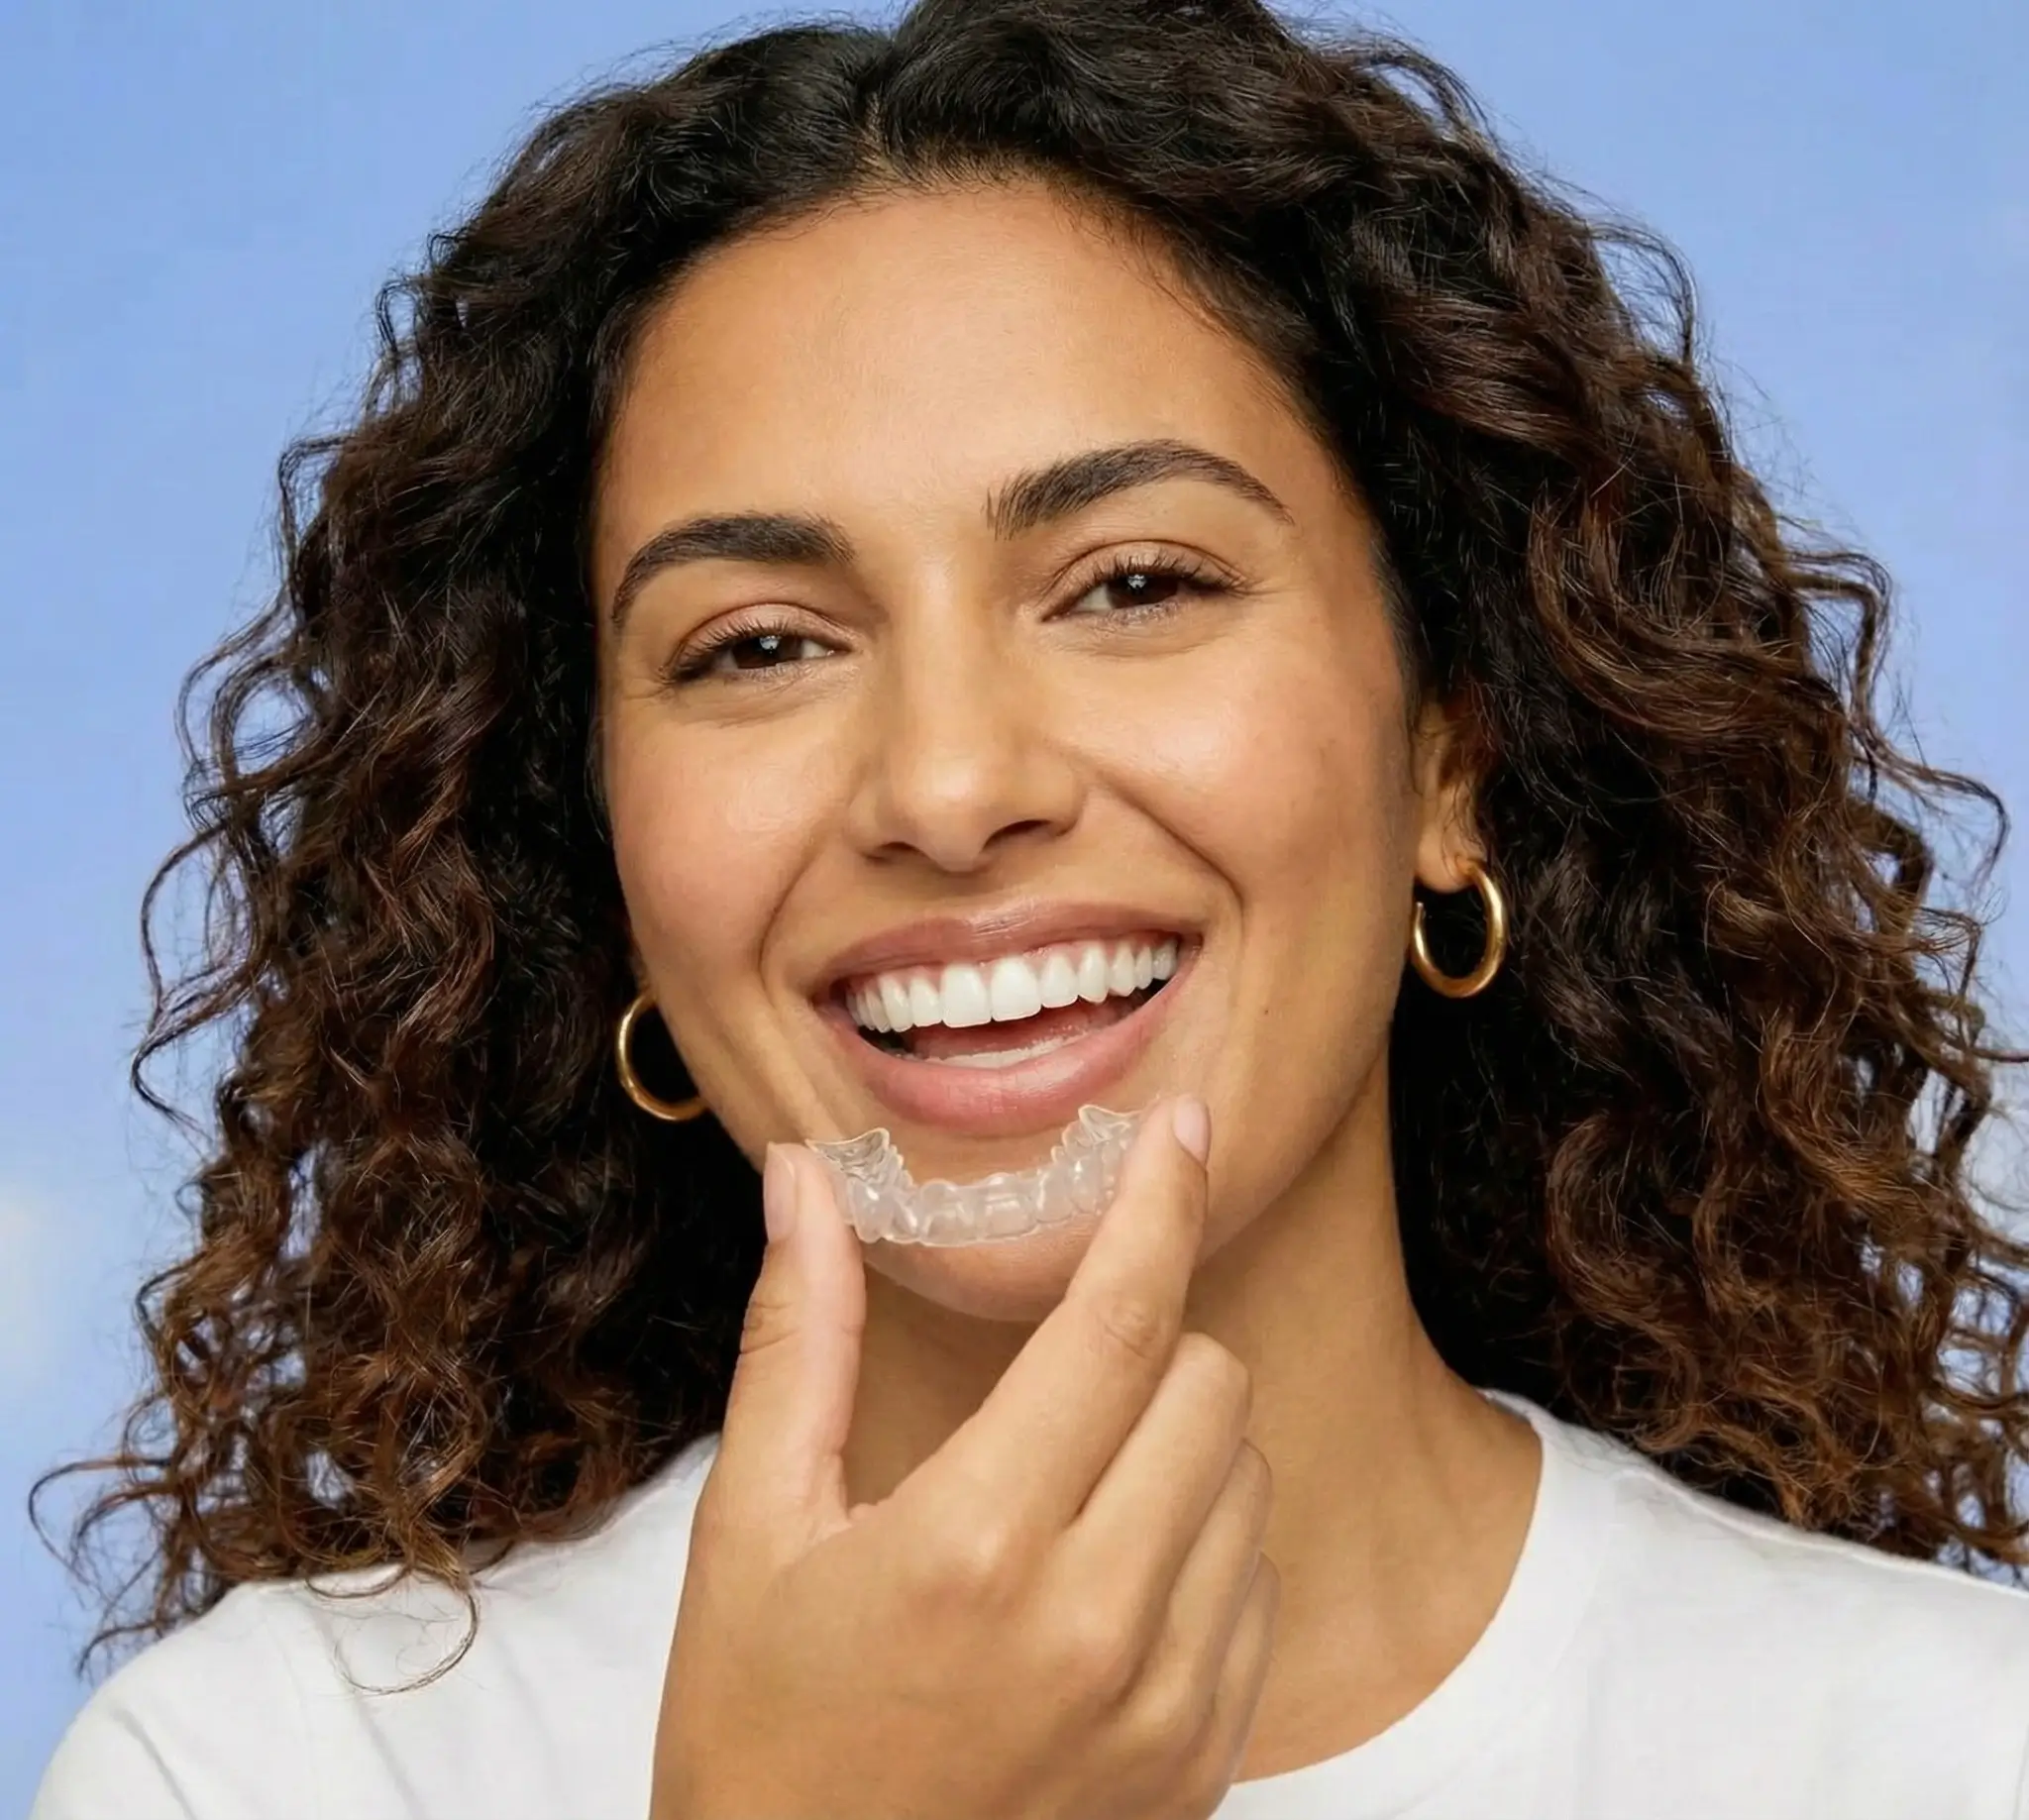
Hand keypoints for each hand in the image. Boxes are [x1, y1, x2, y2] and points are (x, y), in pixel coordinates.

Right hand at [649, 1095, 1278, 1819]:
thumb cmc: (759, 1734)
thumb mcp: (750, 1532)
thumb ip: (797, 1342)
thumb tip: (802, 1183)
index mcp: (978, 1543)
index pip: (1119, 1326)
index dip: (1158, 1204)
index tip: (1180, 1129)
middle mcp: (1097, 1621)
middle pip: (1212, 1385)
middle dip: (1150, 1341)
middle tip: (1061, 1373)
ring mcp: (1166, 1704)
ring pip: (1247, 1479)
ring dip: (1180, 1443)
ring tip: (1069, 1488)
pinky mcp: (1200, 1763)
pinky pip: (1255, 1588)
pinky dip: (1203, 1544)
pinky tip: (1105, 1575)